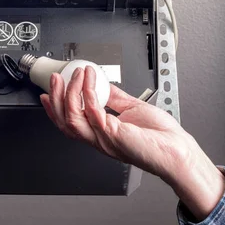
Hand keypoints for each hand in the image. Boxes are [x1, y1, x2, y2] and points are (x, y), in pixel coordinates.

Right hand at [41, 66, 224, 219]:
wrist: (176, 149)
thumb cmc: (159, 136)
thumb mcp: (131, 108)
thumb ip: (114, 97)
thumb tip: (103, 83)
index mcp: (99, 133)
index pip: (68, 122)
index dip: (54, 108)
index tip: (48, 92)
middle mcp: (98, 138)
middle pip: (64, 121)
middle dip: (56, 97)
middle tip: (56, 79)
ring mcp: (103, 138)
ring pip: (72, 118)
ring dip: (70, 93)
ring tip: (76, 75)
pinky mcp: (113, 135)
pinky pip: (93, 112)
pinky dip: (89, 94)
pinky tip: (91, 81)